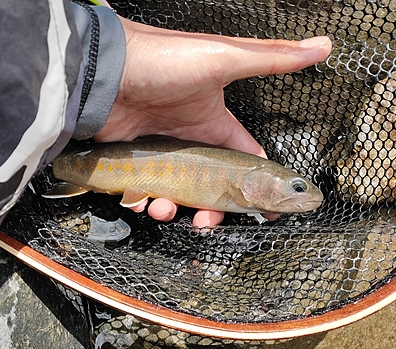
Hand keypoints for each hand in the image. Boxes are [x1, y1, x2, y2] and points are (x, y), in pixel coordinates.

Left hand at [94, 17, 331, 226]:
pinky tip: (142, 201)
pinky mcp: (135, 162)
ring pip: (178, 196)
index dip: (258, 187)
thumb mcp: (223, 59)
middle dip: (212, 210)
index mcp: (215, 123)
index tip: (269, 212)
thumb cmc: (164, 61)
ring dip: (175, 210)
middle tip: (206, 222)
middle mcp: (190, 141)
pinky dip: (146, 202)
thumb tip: (324, 47)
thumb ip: (271, 59)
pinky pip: (145, 193)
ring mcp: (162, 153)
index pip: (246, 159)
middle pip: (211, 189)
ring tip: (165, 209)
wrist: (104, 72)